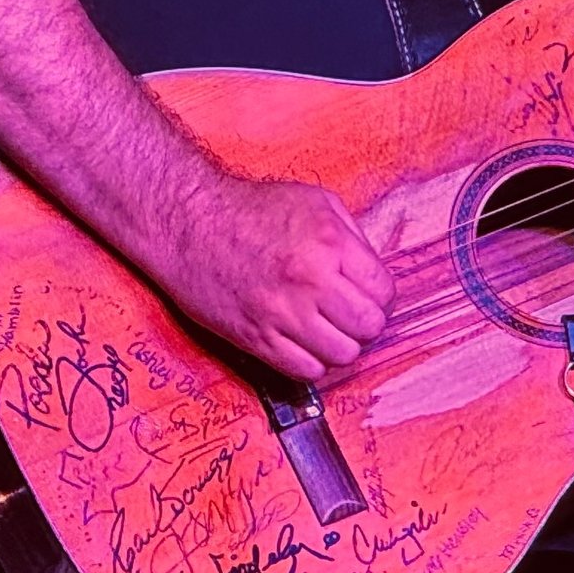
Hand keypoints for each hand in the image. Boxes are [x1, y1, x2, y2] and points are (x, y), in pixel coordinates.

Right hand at [150, 176, 394, 380]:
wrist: (190, 223)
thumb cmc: (250, 210)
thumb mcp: (316, 202)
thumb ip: (353, 238)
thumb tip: (374, 275)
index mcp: (329, 244)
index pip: (383, 291)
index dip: (381, 297)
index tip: (371, 296)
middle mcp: (309, 281)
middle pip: (368, 327)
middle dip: (366, 323)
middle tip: (352, 315)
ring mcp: (282, 313)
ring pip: (342, 355)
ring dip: (342, 346)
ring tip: (329, 330)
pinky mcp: (256, 338)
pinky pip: (305, 370)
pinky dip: (313, 362)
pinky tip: (306, 343)